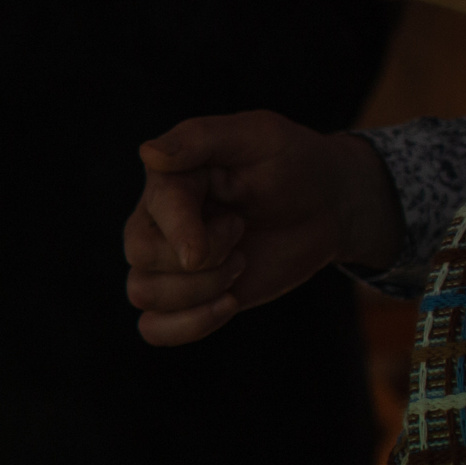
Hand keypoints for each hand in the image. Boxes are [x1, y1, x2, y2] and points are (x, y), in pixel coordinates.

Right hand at [125, 112, 403, 345]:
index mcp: (167, 179)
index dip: (186, 231)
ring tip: (240, 263)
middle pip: (140, 256)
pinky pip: (153, 328)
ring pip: (144, 294)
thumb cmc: (291, 163)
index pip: (153, 212)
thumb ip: (199, 138)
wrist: (325, 205)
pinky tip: (227, 305)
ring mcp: (167, 263)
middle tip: (241, 231)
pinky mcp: (186, 297)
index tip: (237, 225)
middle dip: (203, 258)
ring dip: (201, 290)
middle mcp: (156, 222)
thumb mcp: (257, 135)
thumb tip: (148, 153)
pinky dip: (186, 326)